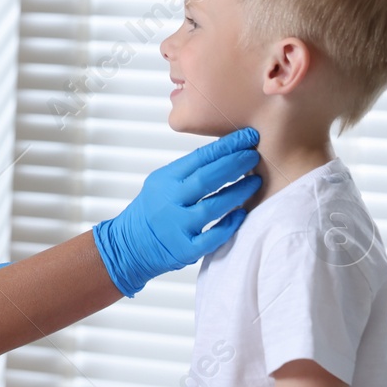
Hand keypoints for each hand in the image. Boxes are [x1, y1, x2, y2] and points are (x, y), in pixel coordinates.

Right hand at [92, 127, 261, 295]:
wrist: (129, 245)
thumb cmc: (152, 209)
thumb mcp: (161, 183)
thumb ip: (188, 172)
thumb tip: (226, 154)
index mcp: (165, 180)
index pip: (198, 158)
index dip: (225, 146)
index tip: (247, 136)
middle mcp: (169, 201)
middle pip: (206, 179)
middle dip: (234, 164)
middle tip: (254, 155)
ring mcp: (177, 226)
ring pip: (212, 207)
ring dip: (238, 192)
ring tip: (256, 181)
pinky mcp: (184, 249)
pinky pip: (212, 237)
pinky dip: (229, 225)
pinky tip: (243, 214)